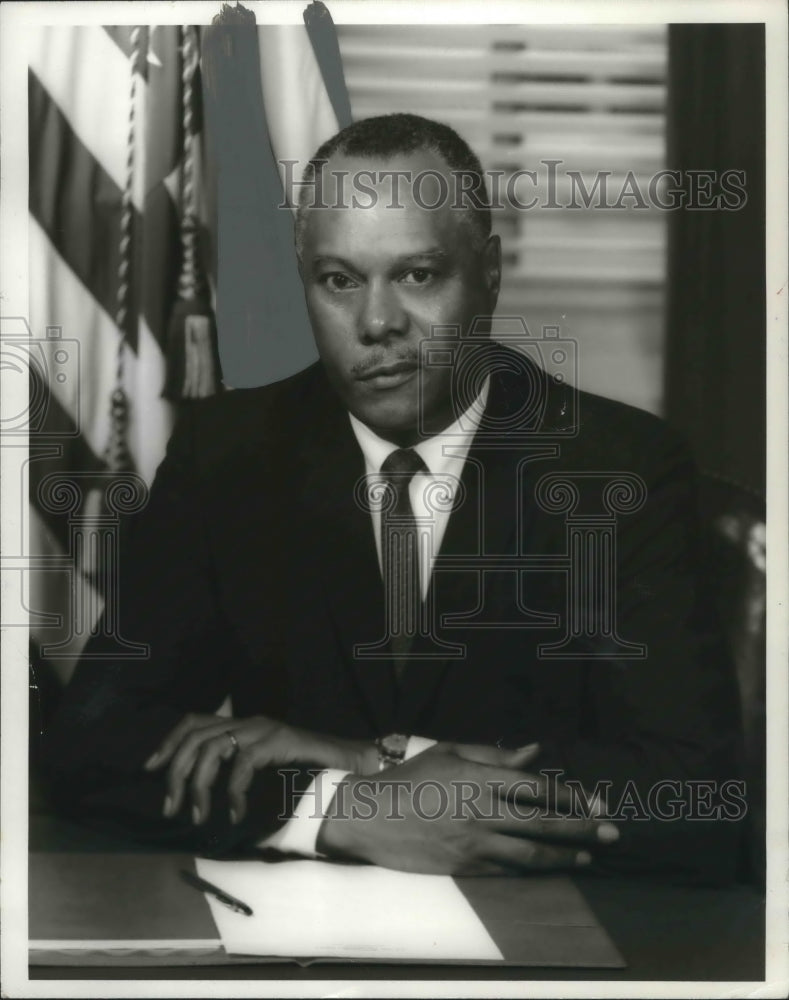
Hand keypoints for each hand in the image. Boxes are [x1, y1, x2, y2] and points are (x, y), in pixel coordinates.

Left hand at [144, 713, 378, 823]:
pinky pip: (243, 763)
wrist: (352, 768)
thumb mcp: (265, 777)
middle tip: (171, 807)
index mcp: (244, 726)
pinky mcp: (280, 741)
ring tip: (198, 815)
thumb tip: (204, 809)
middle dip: (175, 771)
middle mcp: (251, 722)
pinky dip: (232, 791)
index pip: (195, 722)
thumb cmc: (310, 778)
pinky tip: (234, 813)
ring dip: (199, 784)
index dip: (169, 743)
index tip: (150, 768)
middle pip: (196, 735)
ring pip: (213, 747)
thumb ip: (239, 781)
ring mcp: (266, 729)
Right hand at [317, 745, 617, 875]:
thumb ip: (495, 755)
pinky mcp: (465, 866)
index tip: (596, 802)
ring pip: (531, 852)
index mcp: (479, 777)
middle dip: (581, 828)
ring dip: (565, 855)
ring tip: (590, 856)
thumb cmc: (411, 778)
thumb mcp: (451, 753)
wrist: (370, 815)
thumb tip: (535, 752)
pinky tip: (552, 868)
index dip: (571, 796)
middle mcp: (481, 810)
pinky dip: (534, 870)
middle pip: (542, 821)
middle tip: (612, 833)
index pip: (537, 787)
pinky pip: (508, 870)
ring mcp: (474, 842)